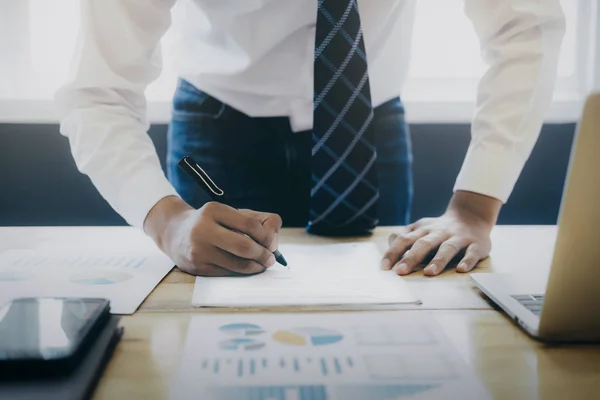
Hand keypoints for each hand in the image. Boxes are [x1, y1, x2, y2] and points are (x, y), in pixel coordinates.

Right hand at [144, 196, 281, 275]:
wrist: (174, 233)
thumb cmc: (211, 222)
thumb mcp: (230, 213)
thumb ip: (257, 220)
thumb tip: (275, 238)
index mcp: (214, 210)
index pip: (250, 225)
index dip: (267, 236)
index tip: (273, 243)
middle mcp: (203, 229)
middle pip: (244, 246)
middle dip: (263, 254)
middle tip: (271, 258)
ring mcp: (198, 250)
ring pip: (237, 264)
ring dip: (255, 267)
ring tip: (262, 264)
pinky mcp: (197, 267)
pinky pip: (227, 273)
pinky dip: (241, 272)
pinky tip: (247, 268)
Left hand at [381, 191, 501, 275]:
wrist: (472, 216)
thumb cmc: (440, 230)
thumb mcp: (420, 229)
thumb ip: (404, 237)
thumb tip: (390, 245)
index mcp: (423, 230)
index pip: (404, 240)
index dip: (393, 253)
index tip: (384, 267)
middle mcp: (439, 233)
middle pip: (424, 244)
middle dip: (411, 257)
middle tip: (400, 272)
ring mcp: (458, 238)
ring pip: (447, 248)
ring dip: (438, 260)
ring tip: (429, 273)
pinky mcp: (476, 245)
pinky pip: (472, 253)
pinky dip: (467, 261)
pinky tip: (461, 270)